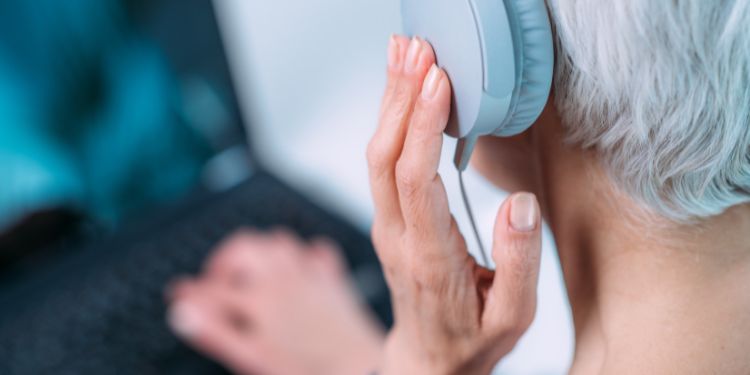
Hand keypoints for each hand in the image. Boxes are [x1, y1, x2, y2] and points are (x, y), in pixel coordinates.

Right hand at [166, 230, 383, 374]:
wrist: (359, 370)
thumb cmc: (307, 370)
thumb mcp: (253, 356)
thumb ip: (215, 332)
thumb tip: (182, 311)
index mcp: (260, 299)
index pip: (214, 288)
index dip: (192, 292)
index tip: (179, 293)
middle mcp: (284, 279)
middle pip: (245, 246)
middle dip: (225, 259)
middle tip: (216, 280)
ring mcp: (311, 276)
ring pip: (279, 241)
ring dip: (261, 250)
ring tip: (251, 270)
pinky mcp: (334, 280)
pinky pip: (318, 250)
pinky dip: (303, 255)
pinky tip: (298, 268)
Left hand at [367, 35, 542, 373]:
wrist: (428, 360)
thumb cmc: (472, 339)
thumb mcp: (512, 316)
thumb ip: (517, 261)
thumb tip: (517, 201)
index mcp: (431, 258)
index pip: (417, 182)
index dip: (424, 127)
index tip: (439, 81)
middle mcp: (399, 237)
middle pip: (386, 157)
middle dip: (400, 97)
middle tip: (417, 50)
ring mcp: (386, 226)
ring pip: (377, 155)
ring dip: (390, 101)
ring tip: (404, 54)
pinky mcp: (387, 218)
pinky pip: (382, 162)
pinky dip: (390, 120)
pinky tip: (400, 90)